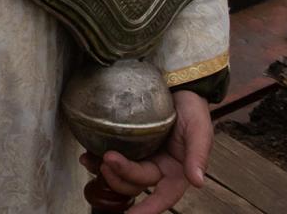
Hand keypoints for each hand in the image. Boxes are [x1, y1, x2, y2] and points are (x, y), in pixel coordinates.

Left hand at [80, 90, 212, 213]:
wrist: (178, 85)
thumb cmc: (193, 109)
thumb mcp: (199, 130)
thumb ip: (198, 155)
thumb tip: (198, 182)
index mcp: (176, 172)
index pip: (163, 197)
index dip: (148, 209)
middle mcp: (157, 169)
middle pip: (136, 184)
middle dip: (120, 177)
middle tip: (108, 159)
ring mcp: (140, 157)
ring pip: (120, 176)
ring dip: (105, 173)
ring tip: (92, 160)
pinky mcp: (127, 145)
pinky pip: (110, 158)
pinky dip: (96, 159)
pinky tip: (86, 156)